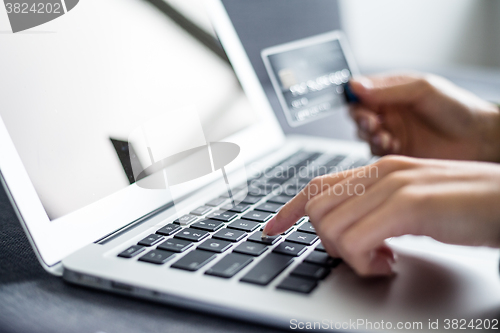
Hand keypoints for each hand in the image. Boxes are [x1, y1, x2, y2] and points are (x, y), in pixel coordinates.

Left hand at [262, 156, 499, 276]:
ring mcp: (394, 186)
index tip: (271, 229)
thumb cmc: (466, 206)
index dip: (288, 209)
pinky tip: (388, 263)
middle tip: (358, 253)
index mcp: (379, 169)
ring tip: (379, 259)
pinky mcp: (410, 205)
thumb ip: (377, 209)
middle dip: (326, 240)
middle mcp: (381, 172)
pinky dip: (363, 261)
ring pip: (331, 226)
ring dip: (347, 253)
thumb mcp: (411, 203)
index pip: (316, 185)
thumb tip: (348, 230)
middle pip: (317, 208)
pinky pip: (357, 241)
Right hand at [349, 73, 499, 161]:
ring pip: (364, 134)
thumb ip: (387, 89)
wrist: (478, 139)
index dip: (355, 97)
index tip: (358, 100)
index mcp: (392, 92)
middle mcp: (389, 112)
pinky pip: (375, 151)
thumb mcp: (421, 89)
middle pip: (358, 114)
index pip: (361, 92)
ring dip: (369, 134)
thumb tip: (356, 85)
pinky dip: (378, 147)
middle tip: (371, 121)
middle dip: (361, 117)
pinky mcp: (395, 152)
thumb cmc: (457, 109)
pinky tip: (392, 144)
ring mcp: (391, 132)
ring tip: (383, 133)